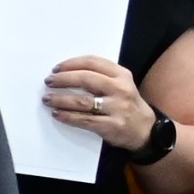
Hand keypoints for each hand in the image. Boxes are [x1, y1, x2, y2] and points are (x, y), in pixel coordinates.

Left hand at [40, 54, 157, 149]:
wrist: (146, 130)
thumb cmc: (127, 104)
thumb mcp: (122, 85)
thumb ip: (101, 77)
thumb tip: (66, 73)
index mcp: (122, 75)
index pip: (93, 63)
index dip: (71, 64)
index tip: (56, 68)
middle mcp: (120, 89)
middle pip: (85, 79)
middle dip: (63, 79)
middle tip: (49, 82)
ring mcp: (117, 108)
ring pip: (82, 101)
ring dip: (60, 99)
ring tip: (47, 99)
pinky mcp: (111, 125)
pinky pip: (84, 120)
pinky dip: (67, 117)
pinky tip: (57, 114)